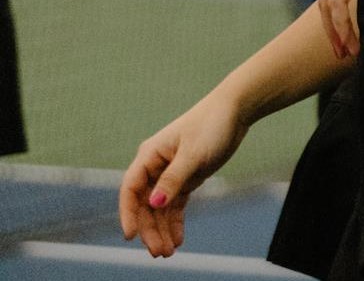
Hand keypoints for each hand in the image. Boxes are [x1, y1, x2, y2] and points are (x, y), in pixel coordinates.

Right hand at [119, 95, 247, 256]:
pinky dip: (175, 221)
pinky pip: (175, 205)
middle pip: (145, 204)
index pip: (130, 189)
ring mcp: (169, 174)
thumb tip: (154, 203)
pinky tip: (178, 239)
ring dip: (162, 229)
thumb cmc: (211, 125)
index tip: (130, 235)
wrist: (235, 110)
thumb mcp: (194, 154)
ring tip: (168, 252)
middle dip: (150, 229)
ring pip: (160, 208)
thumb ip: (174, 179)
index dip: (128, 213)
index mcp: (149, 156)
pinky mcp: (185, 178)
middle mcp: (155, 166)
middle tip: (159, 252)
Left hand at [319, 0, 363, 58]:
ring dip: (335, 32)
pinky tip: (348, 42)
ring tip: (345, 53)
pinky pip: (338, 5)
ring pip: (329, 7)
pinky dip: (340, 26)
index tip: (349, 29)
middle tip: (341, 50)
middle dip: (332, 28)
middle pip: (327, 1)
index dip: (340, 10)